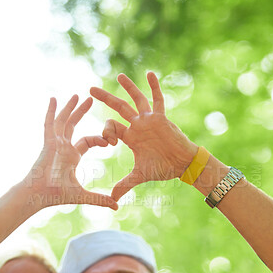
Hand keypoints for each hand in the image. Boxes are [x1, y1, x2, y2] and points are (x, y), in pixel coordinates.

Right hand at [24, 95, 117, 209]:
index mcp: (72, 156)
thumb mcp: (83, 195)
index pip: (87, 141)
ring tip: (78, 95)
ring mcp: (55, 143)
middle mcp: (63, 147)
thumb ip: (100, 199)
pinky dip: (51, 111)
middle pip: (73, 125)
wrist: (40, 195)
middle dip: (81, 112)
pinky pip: (49, 124)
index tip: (109, 142)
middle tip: (91, 99)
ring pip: (63, 121)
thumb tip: (116, 206)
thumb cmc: (57, 195)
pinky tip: (53, 99)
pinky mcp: (48, 143)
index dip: (99, 139)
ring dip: (70, 108)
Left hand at [90, 72, 196, 200]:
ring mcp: (149, 120)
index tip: (107, 143)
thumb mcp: (140, 175)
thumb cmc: (163, 168)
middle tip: (90, 89)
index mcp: (130, 137)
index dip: (105, 132)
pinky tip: (150, 74)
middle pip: (118, 108)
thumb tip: (112, 198)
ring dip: (128, 87)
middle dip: (104, 99)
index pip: (111, 127)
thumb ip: (125, 184)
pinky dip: (155, 87)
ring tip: (118, 75)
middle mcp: (138, 126)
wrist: (182, 165)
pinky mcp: (161, 118)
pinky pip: (158, 99)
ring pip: (136, 99)